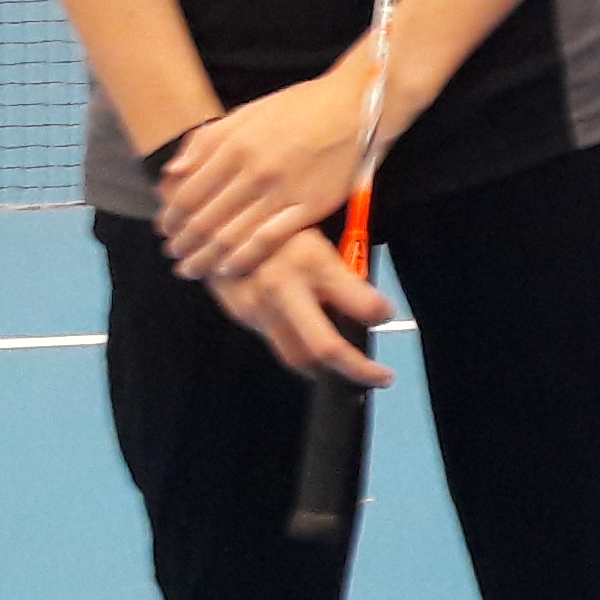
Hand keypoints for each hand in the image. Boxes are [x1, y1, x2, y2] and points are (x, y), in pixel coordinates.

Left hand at [159, 62, 373, 281]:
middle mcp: (255, 170)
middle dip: (183, 243)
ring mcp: (283, 191)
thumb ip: (207, 141)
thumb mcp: (248, 112)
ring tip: (193, 267)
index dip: (171, 216)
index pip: (189, 192)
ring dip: (206, 257)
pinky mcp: (311, 206)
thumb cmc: (301, 107)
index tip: (163, 229)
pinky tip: (230, 267)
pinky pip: (270, 240)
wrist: (356, 106)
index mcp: (235, 145)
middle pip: (205, 219)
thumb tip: (173, 171)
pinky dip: (245, 257)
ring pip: (232, 235)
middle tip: (174, 255)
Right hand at [211, 226, 393, 384]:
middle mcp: (284, 289)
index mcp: (312, 260)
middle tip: (383, 378)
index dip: (381, 314)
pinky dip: (303, 355)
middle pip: (325, 348)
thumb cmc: (276, 222)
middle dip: (359, 370)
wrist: (212, 222)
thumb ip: (342, 270)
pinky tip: (318, 354)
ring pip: (298, 358)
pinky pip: (279, 345)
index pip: (361, 303)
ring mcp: (258, 308)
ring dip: (329, 373)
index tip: (387, 314)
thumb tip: (370, 306)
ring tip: (354, 373)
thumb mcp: (317, 233)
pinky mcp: (242, 318)